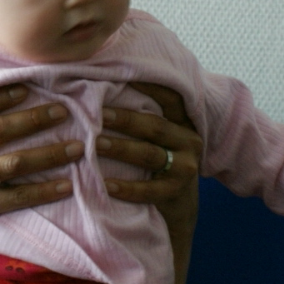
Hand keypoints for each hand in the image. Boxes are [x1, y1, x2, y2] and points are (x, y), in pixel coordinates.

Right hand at [0, 84, 81, 255]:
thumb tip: (7, 108)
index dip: (0, 97)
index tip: (28, 87)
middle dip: (33, 119)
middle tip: (63, 111)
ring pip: (13, 164)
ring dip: (48, 154)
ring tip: (77, 148)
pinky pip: (16, 197)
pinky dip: (43, 191)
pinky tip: (66, 186)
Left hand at [98, 82, 201, 283]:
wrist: (177, 209)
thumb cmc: (157, 165)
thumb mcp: (158, 139)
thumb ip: (143, 116)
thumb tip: (104, 86)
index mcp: (183, 123)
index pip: (170, 98)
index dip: (149, 85)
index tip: (120, 73)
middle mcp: (189, 142)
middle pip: (154, 126)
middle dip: (123, 119)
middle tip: (95, 112)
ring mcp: (185, 169)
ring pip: (149, 155)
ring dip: (120, 148)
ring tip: (94, 144)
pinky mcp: (176, 193)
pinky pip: (149, 190)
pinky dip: (125, 187)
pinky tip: (104, 184)